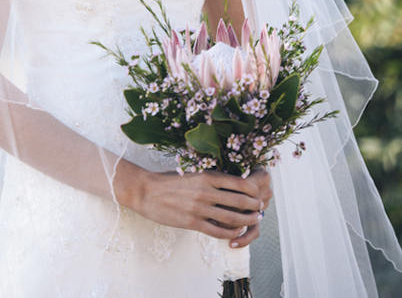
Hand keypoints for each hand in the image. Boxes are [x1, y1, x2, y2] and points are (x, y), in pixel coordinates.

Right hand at [115, 162, 271, 247]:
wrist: (146, 191)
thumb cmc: (167, 180)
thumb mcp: (191, 172)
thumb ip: (209, 178)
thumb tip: (230, 183)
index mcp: (206, 176)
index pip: (239, 183)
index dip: (253, 190)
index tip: (258, 194)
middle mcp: (206, 191)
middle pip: (240, 201)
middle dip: (254, 206)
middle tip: (261, 209)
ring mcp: (200, 208)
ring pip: (232, 218)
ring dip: (247, 220)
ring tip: (254, 221)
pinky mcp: (193, 222)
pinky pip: (218, 231)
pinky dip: (231, 233)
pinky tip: (236, 232)